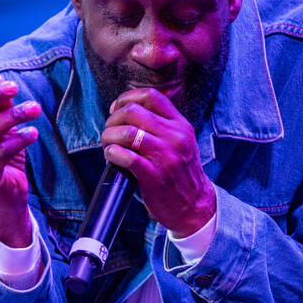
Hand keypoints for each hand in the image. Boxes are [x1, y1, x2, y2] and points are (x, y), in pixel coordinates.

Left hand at [100, 88, 215, 235]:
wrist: (195, 206)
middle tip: (109, 131)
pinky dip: (112, 153)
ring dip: (109, 136)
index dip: (127, 99)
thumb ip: (162, 126)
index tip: (117, 110)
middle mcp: (174, 137)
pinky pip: (125, 156)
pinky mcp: (154, 175)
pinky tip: (112, 157)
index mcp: (180, 125)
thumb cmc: (181, 175)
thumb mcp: (181, 143)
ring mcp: (165, 156)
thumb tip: (128, 112)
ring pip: (126, 132)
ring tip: (108, 145)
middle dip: (113, 119)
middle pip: (133, 111)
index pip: (151, 96)